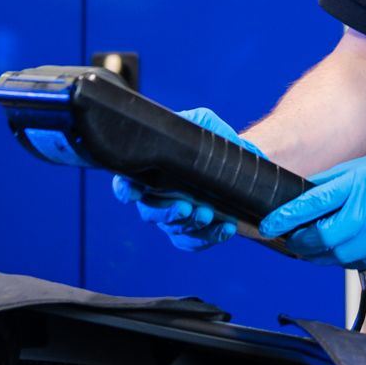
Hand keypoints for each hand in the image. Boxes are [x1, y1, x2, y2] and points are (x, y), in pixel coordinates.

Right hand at [111, 108, 264, 251]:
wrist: (240, 165)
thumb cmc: (213, 142)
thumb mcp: (203, 123)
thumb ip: (193, 123)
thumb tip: (188, 127)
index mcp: (151, 171)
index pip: (127, 183)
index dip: (125, 190)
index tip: (134, 193)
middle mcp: (156, 198)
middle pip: (150, 214)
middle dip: (166, 213)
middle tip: (186, 207)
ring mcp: (174, 218)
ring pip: (174, 229)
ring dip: (192, 225)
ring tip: (209, 214)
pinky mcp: (193, 234)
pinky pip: (196, 242)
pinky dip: (212, 236)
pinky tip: (228, 227)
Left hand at [258, 143, 365, 268]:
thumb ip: (344, 180)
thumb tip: (312, 192)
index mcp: (364, 184)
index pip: (311, 205)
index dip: (284, 219)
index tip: (268, 225)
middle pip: (319, 238)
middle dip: (298, 242)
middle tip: (288, 238)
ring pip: (337, 257)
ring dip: (319, 254)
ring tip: (310, 246)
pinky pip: (362, 263)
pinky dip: (345, 259)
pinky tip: (342, 250)